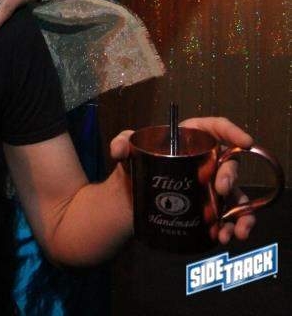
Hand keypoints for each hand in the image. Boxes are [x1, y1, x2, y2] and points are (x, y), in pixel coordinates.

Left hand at [110, 115, 256, 245]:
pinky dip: (234, 227)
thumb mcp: (126, 149)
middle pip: (228, 163)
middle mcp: (206, 161)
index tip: (244, 142)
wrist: (131, 198)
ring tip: (232, 227)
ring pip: (236, 194)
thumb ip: (121, 143)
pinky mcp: (209, 209)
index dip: (232, 132)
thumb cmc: (134, 166)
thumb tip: (120, 149)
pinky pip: (230, 217)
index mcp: (191, 139)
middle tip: (220, 188)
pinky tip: (226, 236)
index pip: (216, 128)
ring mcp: (210, 186)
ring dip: (240, 211)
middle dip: (230, 175)